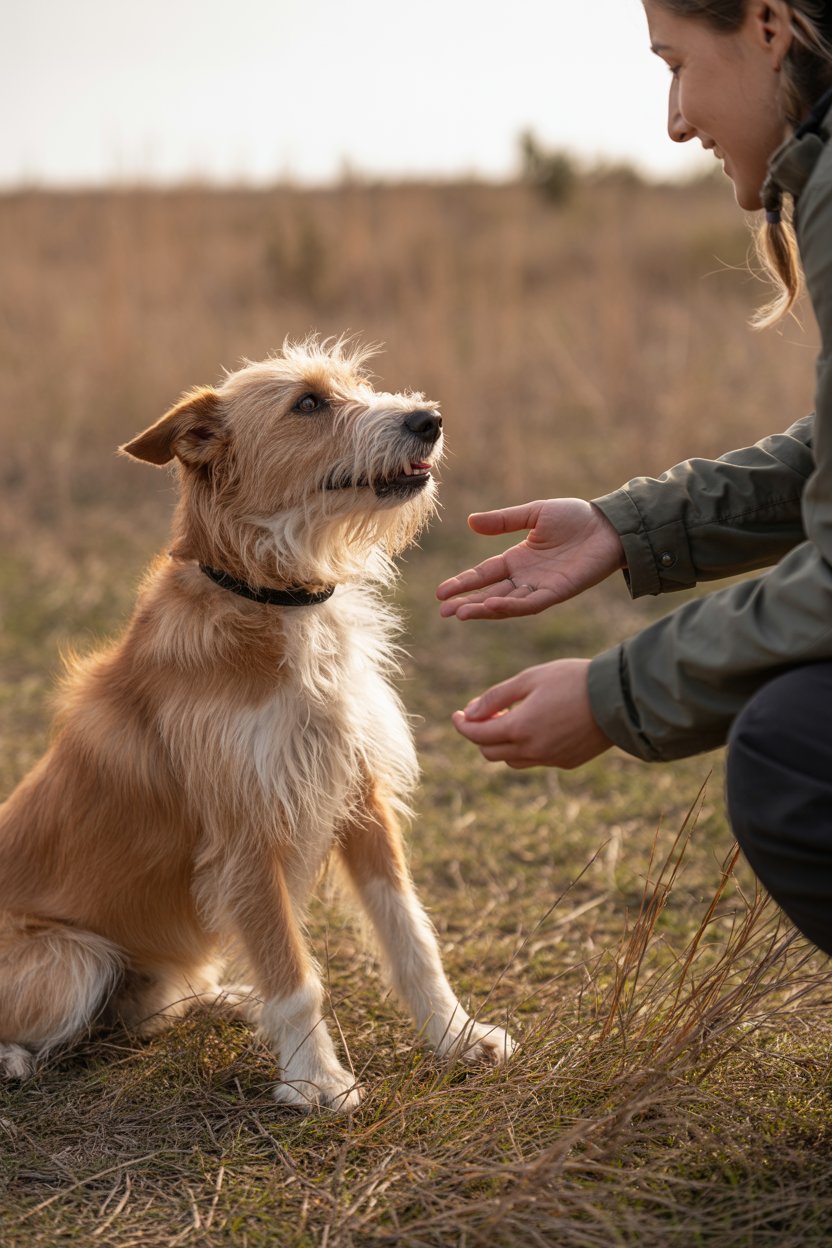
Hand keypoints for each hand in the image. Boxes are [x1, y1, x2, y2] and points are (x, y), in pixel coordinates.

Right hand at [436, 499, 624, 619]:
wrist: (609, 525)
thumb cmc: (576, 518)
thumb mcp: (534, 514)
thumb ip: (504, 520)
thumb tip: (470, 522)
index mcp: (517, 559)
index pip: (484, 575)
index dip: (462, 583)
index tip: (440, 593)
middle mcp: (526, 577)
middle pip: (490, 594)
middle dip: (466, 603)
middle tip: (443, 612)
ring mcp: (541, 587)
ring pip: (506, 603)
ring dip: (484, 609)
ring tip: (461, 612)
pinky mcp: (557, 592)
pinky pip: (530, 603)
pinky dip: (510, 606)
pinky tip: (491, 605)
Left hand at [451, 659, 611, 769]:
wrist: (619, 698)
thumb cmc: (573, 680)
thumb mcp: (529, 679)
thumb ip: (495, 697)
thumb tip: (467, 714)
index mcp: (519, 729)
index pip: (476, 735)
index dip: (461, 725)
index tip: (456, 714)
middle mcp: (532, 750)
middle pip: (490, 752)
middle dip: (480, 734)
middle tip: (486, 713)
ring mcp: (550, 759)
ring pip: (511, 760)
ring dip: (502, 744)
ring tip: (511, 719)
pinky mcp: (567, 763)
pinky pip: (535, 760)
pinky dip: (526, 748)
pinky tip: (536, 727)